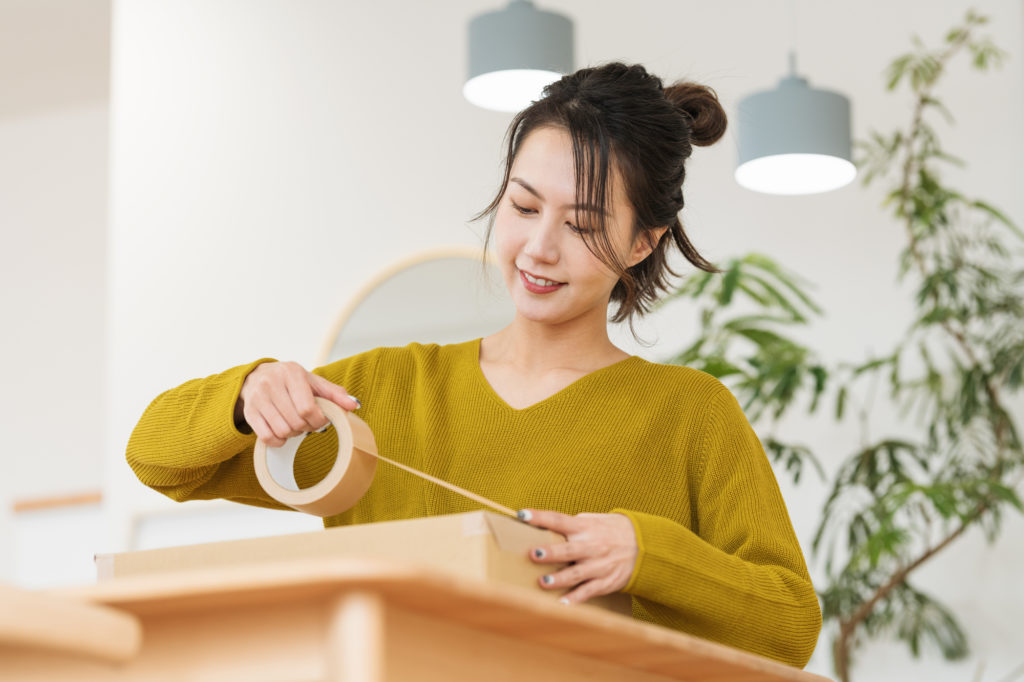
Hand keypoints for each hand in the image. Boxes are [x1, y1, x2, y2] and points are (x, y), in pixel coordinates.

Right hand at [235, 361, 359, 446]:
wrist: (256, 375)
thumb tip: (354, 405)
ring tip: (296, 425)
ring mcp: (258, 398)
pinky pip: (267, 437)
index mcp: (291, 373)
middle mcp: (271, 384)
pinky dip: (279, 440)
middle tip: (308, 423)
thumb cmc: (290, 380)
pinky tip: (283, 432)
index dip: (318, 419)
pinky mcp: (249, 412)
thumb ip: (334, 393)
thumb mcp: (313, 381)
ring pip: (282, 431)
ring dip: (294, 434)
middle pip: (296, 421)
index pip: (307, 408)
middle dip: (307, 427)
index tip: (321, 419)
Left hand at [519, 509, 637, 604]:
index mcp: (584, 527)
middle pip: (568, 550)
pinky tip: (561, 605)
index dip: (540, 516)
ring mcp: (598, 565)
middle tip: (533, 554)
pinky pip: (588, 591)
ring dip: (560, 578)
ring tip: (543, 582)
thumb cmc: (609, 531)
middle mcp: (591, 545)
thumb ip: (570, 525)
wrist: (642, 545)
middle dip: (551, 552)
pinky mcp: (605, 582)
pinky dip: (575, 599)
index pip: (558, 519)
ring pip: (577, 573)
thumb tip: (542, 528)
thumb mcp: (592, 521)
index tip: (522, 514)